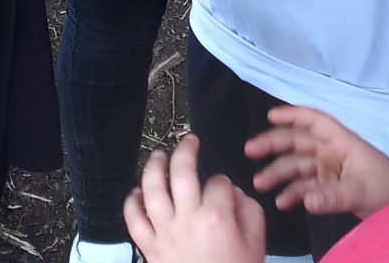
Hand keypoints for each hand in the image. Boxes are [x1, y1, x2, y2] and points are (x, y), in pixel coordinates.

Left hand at [124, 135, 266, 262]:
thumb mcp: (257, 244)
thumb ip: (249, 212)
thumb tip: (233, 194)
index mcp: (216, 218)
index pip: (219, 183)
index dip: (224, 183)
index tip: (225, 192)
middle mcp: (186, 220)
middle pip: (181, 173)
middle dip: (185, 151)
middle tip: (189, 141)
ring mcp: (164, 233)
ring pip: (152, 190)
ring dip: (153, 167)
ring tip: (158, 155)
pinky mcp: (149, 248)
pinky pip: (133, 220)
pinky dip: (132, 203)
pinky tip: (137, 192)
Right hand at [248, 106, 388, 217]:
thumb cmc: (388, 188)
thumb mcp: (361, 191)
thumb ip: (333, 197)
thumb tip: (306, 201)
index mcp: (342, 142)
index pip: (314, 121)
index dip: (293, 114)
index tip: (270, 115)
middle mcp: (331, 152)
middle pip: (298, 142)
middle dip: (274, 144)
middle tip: (250, 150)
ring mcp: (329, 169)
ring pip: (298, 165)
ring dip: (279, 172)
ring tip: (260, 184)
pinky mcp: (329, 186)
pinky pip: (305, 186)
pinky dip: (293, 192)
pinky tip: (281, 202)